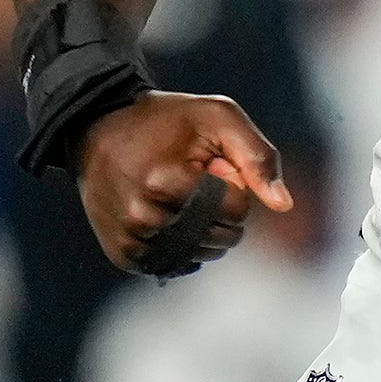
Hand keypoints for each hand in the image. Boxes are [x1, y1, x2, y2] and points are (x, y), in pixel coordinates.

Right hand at [76, 91, 292, 275]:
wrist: (97, 127)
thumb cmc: (165, 120)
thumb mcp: (217, 117)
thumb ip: (257, 156)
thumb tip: (283, 205)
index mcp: (168, 181)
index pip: (237, 210)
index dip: (231, 184)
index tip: (207, 163)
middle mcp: (144, 216)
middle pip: (221, 237)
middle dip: (220, 210)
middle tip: (190, 177)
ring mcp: (130, 239)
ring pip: (201, 255)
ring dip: (202, 230)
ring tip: (175, 194)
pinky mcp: (122, 254)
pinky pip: (176, 264)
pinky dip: (181, 245)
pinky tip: (164, 216)